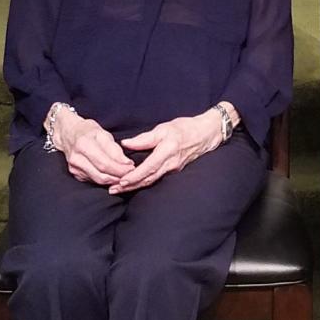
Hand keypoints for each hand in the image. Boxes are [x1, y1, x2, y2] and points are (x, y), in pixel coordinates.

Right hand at [52, 110, 134, 185]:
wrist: (68, 133)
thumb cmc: (88, 131)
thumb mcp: (103, 134)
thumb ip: (115, 150)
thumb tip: (127, 164)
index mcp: (84, 144)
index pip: (106, 163)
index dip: (121, 168)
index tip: (132, 168)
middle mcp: (77, 158)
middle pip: (102, 174)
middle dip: (119, 176)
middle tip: (130, 174)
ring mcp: (74, 167)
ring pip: (98, 180)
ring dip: (113, 180)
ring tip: (123, 175)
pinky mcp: (75, 173)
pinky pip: (93, 180)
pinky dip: (105, 179)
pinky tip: (112, 175)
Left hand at [109, 111, 223, 193]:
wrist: (205, 134)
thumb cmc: (184, 128)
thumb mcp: (163, 129)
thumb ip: (144, 138)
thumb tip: (126, 144)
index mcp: (167, 151)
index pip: (149, 168)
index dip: (135, 176)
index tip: (121, 181)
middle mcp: (171, 164)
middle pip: (148, 179)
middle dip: (130, 186)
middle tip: (113, 190)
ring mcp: (173, 169)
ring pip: (152, 180)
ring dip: (135, 186)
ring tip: (120, 189)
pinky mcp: (174, 171)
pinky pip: (157, 178)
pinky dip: (144, 181)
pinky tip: (134, 183)